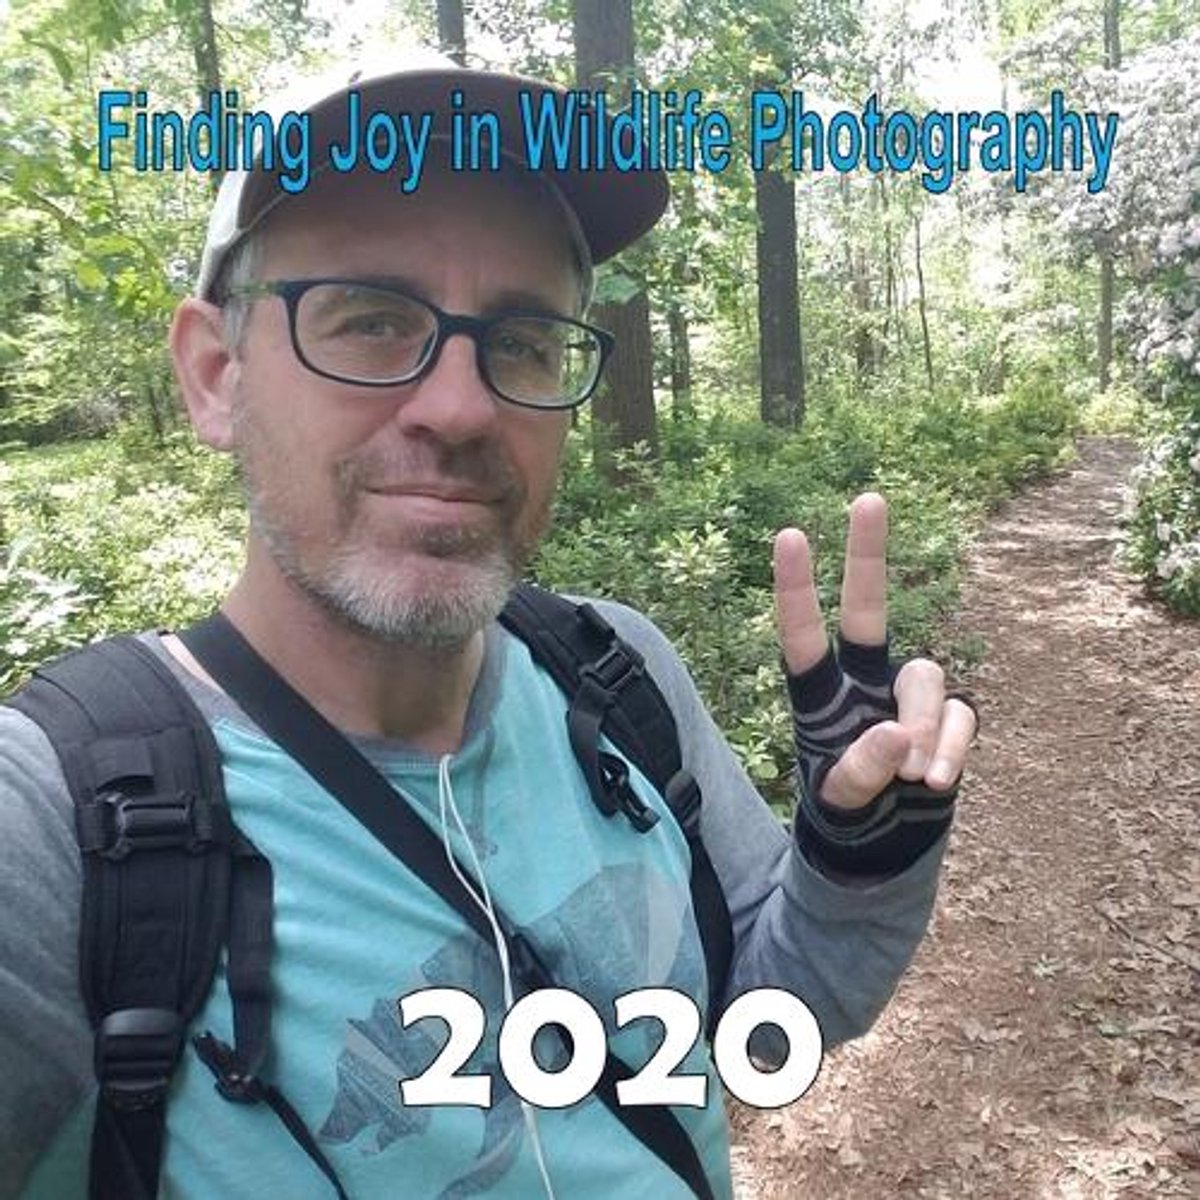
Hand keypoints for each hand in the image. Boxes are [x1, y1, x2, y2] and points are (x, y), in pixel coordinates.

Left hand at [773, 492, 976, 810]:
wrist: (885, 841)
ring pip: (925, 676)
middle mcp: (862, 680)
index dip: (797, 589)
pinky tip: (936, 782)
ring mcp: (906, 695)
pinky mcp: (948, 716)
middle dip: (867, 556)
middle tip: (867, 498)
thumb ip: (860, 770)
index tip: (791, 535)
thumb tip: (899, 734)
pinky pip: (960, 713)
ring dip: (923, 725)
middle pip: (866, 610)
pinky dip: (952, 747)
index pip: (802, 636)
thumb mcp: (840, 799)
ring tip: (914, 777)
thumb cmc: (847, 810)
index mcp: (819, 695)